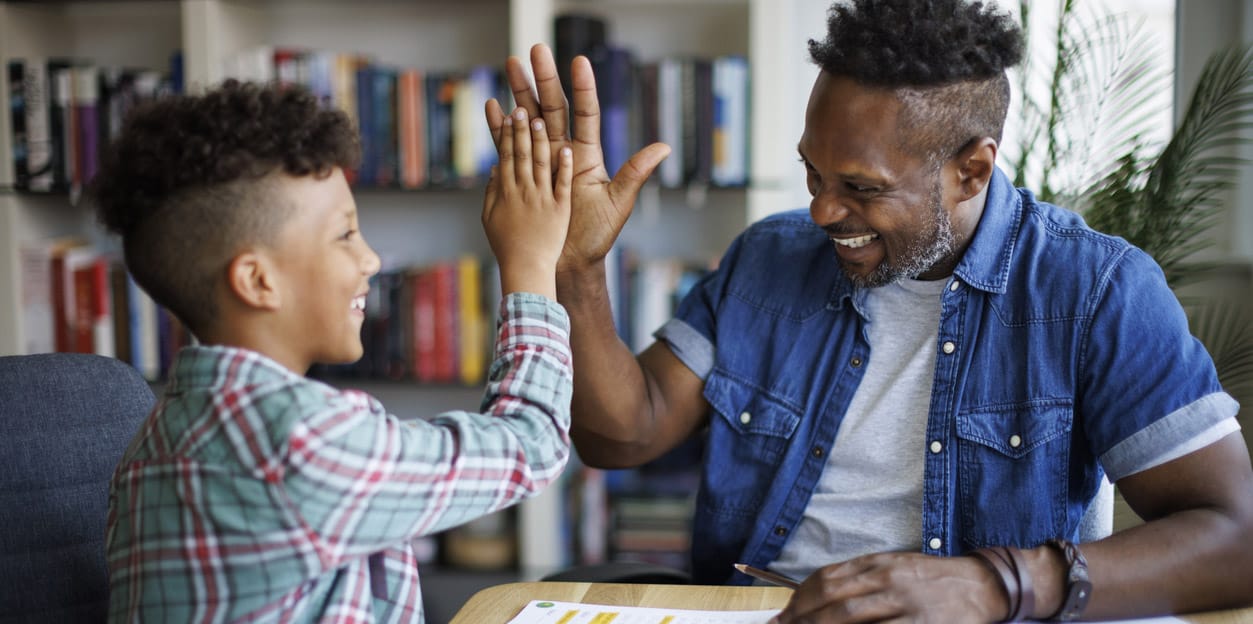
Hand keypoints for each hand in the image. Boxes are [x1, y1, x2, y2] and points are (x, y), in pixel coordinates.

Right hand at [482, 106, 572, 299]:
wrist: (528, 272)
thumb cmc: (508, 248)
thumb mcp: (490, 220)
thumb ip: (492, 193)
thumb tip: (494, 169)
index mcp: (508, 192)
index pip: (508, 155)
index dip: (508, 134)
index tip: (508, 113)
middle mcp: (525, 191)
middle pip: (523, 153)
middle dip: (522, 129)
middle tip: (521, 106)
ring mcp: (543, 199)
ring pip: (541, 163)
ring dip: (541, 141)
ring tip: (541, 119)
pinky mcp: (560, 210)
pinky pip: (562, 185)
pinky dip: (564, 169)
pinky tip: (566, 151)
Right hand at [484, 43, 670, 273]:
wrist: (569, 261)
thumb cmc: (597, 235)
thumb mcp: (618, 202)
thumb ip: (635, 173)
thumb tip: (663, 147)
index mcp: (586, 154)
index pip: (585, 112)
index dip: (583, 88)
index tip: (578, 61)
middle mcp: (563, 151)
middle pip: (552, 107)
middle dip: (543, 79)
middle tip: (534, 50)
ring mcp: (541, 161)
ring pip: (528, 120)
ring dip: (519, 93)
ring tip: (510, 65)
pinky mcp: (524, 175)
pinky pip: (509, 146)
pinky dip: (500, 127)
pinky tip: (493, 106)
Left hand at [770, 552, 1005, 623]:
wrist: (980, 585)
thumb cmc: (931, 579)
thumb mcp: (894, 566)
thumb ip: (860, 577)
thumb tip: (821, 592)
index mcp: (878, 563)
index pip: (826, 579)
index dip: (799, 599)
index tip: (783, 615)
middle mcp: (886, 580)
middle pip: (832, 600)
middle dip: (802, 618)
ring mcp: (903, 604)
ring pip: (850, 618)